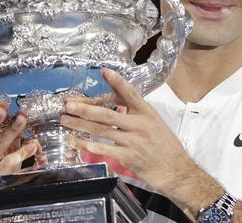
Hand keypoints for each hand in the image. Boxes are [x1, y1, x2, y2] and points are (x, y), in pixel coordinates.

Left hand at [59, 68, 198, 195]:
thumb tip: (116, 106)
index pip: (130, 93)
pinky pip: (103, 149)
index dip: (117, 82)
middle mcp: (139, 125)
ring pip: (101, 131)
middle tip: (68, 104)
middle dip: (84, 108)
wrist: (176, 170)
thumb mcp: (155, 123)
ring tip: (65, 120)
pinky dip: (87, 145)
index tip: (104, 72)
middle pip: (107, 114)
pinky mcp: (128, 157)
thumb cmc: (166, 147)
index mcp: (147, 113)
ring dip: (80, 125)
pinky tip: (75, 141)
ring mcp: (133, 141)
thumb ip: (137, 114)